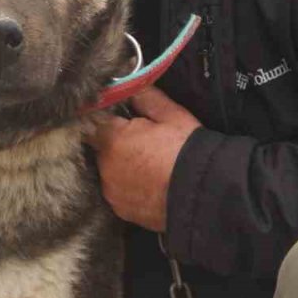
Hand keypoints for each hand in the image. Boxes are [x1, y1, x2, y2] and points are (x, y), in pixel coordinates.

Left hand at [85, 86, 201, 231]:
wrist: (202, 194)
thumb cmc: (186, 149)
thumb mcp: (171, 115)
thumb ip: (145, 97)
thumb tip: (131, 86)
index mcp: (112, 139)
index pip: (94, 123)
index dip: (108, 120)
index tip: (122, 120)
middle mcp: (105, 167)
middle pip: (102, 149)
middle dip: (116, 144)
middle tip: (142, 142)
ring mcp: (112, 192)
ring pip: (110, 172)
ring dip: (121, 167)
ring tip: (148, 166)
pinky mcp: (122, 211)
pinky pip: (119, 192)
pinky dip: (129, 187)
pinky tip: (148, 184)